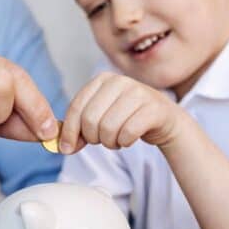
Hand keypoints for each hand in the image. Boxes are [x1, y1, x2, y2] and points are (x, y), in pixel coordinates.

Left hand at [59, 72, 187, 153]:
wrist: (163, 120)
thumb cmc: (126, 118)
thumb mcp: (100, 117)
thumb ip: (80, 129)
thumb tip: (64, 147)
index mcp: (101, 80)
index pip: (76, 107)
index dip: (69, 131)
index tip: (67, 148)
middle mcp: (119, 81)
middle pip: (90, 120)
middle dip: (93, 138)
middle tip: (101, 140)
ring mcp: (138, 92)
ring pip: (108, 128)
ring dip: (109, 142)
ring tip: (116, 139)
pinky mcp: (153, 108)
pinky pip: (128, 133)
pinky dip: (125, 142)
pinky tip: (128, 139)